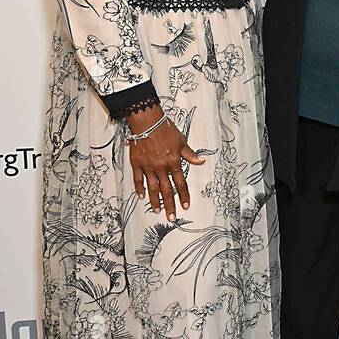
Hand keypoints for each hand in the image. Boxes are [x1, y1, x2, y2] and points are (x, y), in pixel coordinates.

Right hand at [127, 104, 204, 220]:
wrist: (147, 122)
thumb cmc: (165, 129)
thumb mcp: (182, 141)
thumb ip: (190, 154)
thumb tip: (201, 161)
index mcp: (174, 162)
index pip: (180, 183)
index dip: (183, 195)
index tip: (185, 205)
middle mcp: (161, 167)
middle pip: (167, 190)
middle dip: (170, 204)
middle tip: (171, 216)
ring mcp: (148, 166)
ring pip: (153, 188)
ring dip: (155, 201)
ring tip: (157, 210)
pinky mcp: (137, 163)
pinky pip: (139, 179)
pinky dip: (140, 188)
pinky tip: (142, 196)